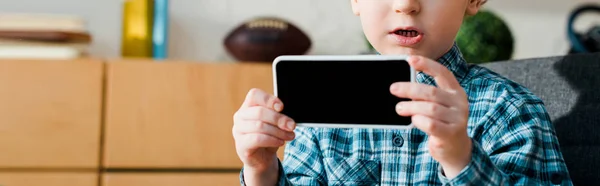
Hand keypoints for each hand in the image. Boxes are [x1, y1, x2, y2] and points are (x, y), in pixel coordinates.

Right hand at [232, 88, 295, 184]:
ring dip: (278, 131)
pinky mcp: (241, 145)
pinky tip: (280, 142)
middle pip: (259, 112)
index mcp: (248, 106)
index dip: (269, 100)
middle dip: (279, 119)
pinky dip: (272, 140)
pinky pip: (257, 139)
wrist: (262, 159)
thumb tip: (288, 120)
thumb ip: (278, 117)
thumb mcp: (275, 124)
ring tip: (289, 136)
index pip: (254, 95)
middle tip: (292, 125)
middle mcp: (240, 117)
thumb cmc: (269, 137)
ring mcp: (238, 131)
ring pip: (259, 126)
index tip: (281, 107)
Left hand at [390, 56, 471, 178]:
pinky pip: (430, 124)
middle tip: (393, 89)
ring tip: (399, 108)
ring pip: (430, 108)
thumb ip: (425, 96)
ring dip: (411, 107)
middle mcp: (459, 102)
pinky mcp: (451, 133)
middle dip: (409, 89)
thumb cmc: (441, 123)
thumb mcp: (437, 106)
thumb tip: (401, 86)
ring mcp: (457, 118)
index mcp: (456, 91)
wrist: (456, 149)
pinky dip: (418, 120)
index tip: (409, 59)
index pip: (442, 73)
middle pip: (431, 92)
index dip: (426, 64)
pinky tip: (413, 120)